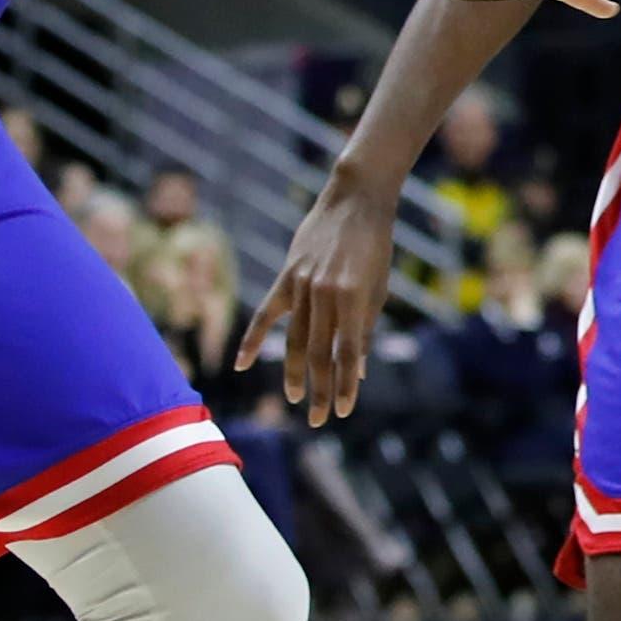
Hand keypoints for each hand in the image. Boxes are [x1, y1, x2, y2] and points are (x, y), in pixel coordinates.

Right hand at [237, 171, 399, 418]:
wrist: (355, 201)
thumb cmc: (375, 247)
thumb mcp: (378, 289)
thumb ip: (365, 330)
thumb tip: (357, 372)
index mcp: (354, 299)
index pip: (348, 354)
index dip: (345, 386)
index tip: (343, 410)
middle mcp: (325, 295)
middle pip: (320, 353)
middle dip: (320, 390)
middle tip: (319, 419)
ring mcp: (302, 286)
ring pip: (295, 339)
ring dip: (296, 373)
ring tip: (296, 398)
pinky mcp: (286, 277)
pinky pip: (265, 314)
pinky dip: (253, 339)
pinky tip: (242, 364)